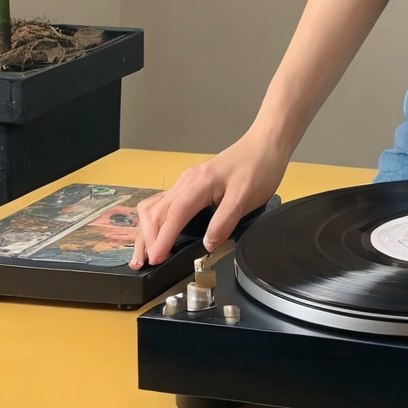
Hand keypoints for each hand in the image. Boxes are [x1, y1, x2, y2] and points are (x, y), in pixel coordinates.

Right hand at [128, 127, 288, 268]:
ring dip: (146, 230)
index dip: (162, 239)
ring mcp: (186, 183)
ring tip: (143, 253)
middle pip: (155, 212)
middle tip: (145, 263)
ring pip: (154, 207)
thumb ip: (225, 221)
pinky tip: (155, 233)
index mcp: (198, 184)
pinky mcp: (190, 185)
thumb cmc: (257, 167)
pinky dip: (154, 221)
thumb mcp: (246, 197)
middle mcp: (186, 182)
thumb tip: (208, 244)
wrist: (264, 145)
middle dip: (147, 239)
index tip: (156, 258)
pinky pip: (163, 203)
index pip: (173, 215)